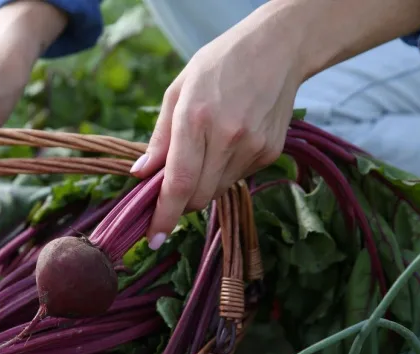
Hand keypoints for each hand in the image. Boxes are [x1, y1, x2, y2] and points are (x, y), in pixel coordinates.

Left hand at [131, 2, 307, 248]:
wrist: (278, 48)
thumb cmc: (218, 65)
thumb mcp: (177, 91)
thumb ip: (159, 137)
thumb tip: (141, 175)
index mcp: (195, 118)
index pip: (179, 183)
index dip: (164, 215)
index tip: (153, 238)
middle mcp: (226, 137)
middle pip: (198, 196)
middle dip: (181, 202)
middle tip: (171, 188)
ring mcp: (253, 147)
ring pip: (217, 191)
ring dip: (203, 184)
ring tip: (205, 149)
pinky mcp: (270, 152)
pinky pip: (237, 178)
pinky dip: (224, 172)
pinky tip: (228, 142)